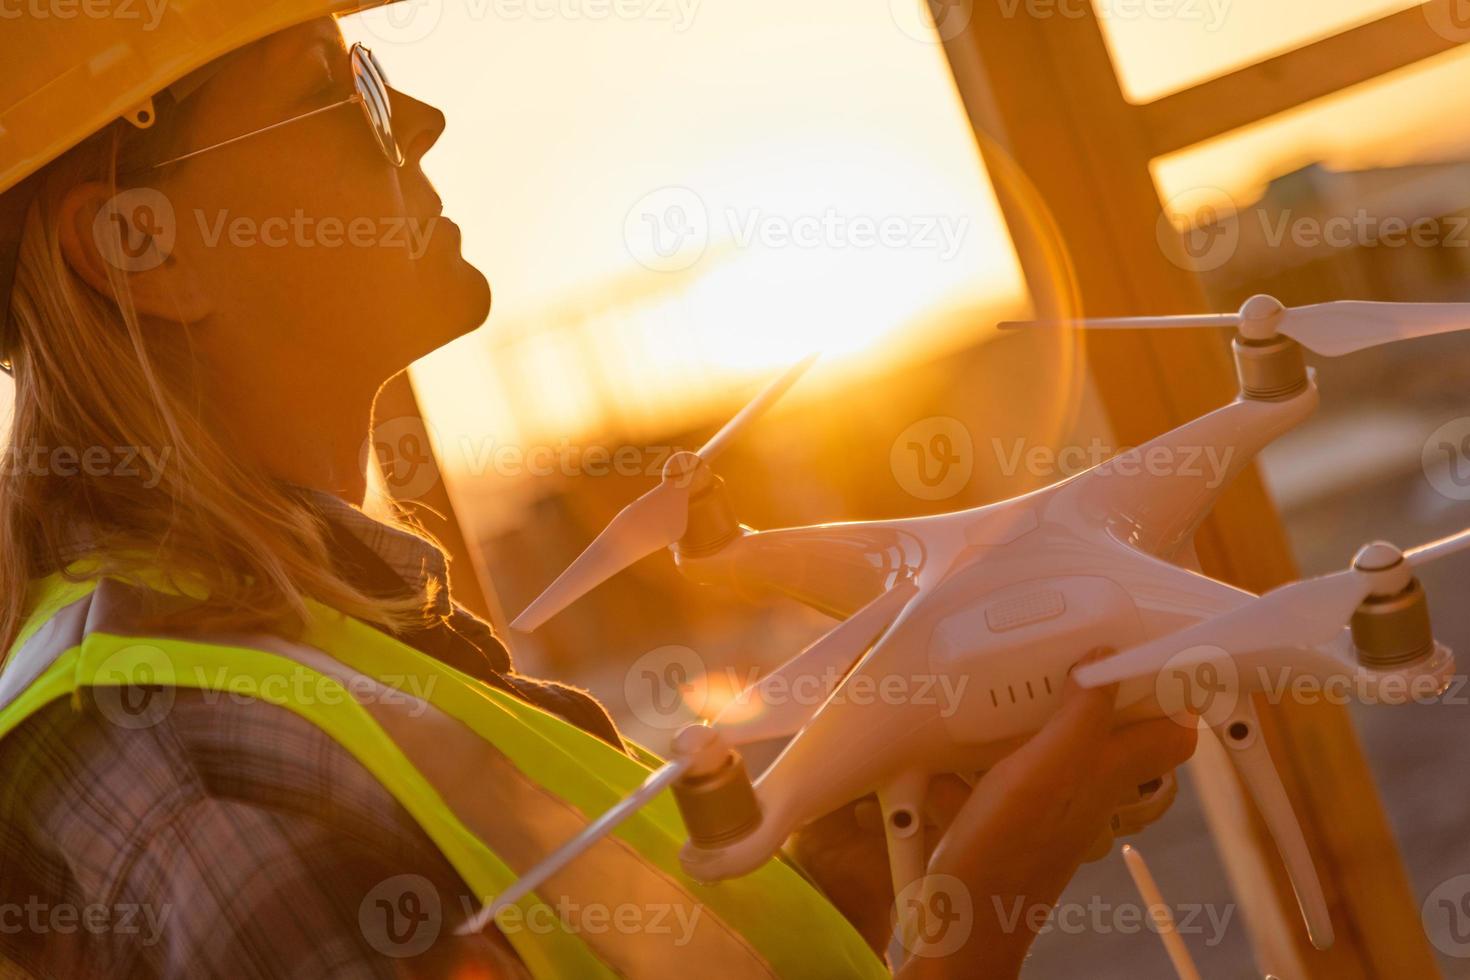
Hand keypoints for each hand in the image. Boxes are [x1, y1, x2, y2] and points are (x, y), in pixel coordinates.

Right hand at [897, 647, 1197, 978]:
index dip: (1174, 690)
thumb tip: (1104, 659)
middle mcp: (1089, 789)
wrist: (961, 925)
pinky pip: (1013, 773)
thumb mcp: (1043, 773)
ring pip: (1068, 748)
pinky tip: (955, 751)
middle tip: (1077, 652)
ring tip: (1015, 684)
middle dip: (1104, 690)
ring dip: (1046, 715)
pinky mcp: (1015, 817)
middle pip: (1122, 733)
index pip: (1174, 732)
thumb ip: (1078, 719)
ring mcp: (1053, 805)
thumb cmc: (1003, 858)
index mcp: (1108, 773)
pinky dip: (987, 756)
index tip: (1154, 646)